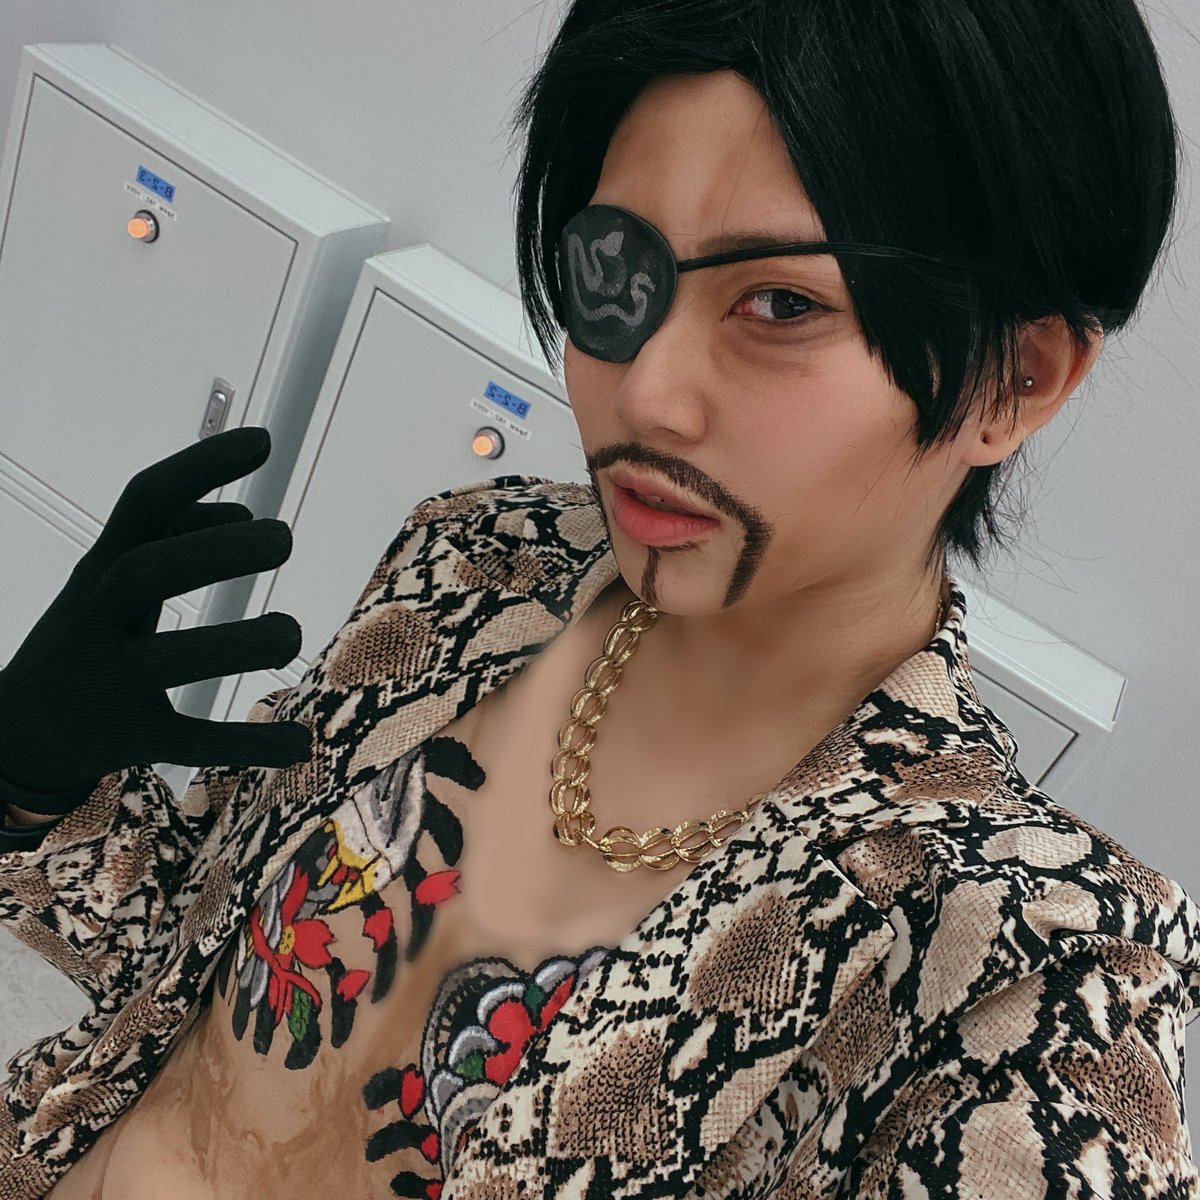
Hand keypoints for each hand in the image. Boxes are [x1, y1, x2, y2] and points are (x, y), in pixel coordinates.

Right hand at [0, 426, 310, 808]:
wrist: (22, 727)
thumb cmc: (94, 630)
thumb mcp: (118, 574)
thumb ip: (179, 535)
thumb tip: (241, 512)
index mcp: (103, 567)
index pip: (143, 503)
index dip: (200, 468)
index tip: (262, 442)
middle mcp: (98, 617)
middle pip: (146, 573)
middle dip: (213, 554)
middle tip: (283, 539)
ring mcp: (108, 680)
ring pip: (164, 660)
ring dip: (233, 644)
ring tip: (291, 631)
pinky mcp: (128, 737)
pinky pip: (188, 739)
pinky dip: (244, 743)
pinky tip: (298, 741)